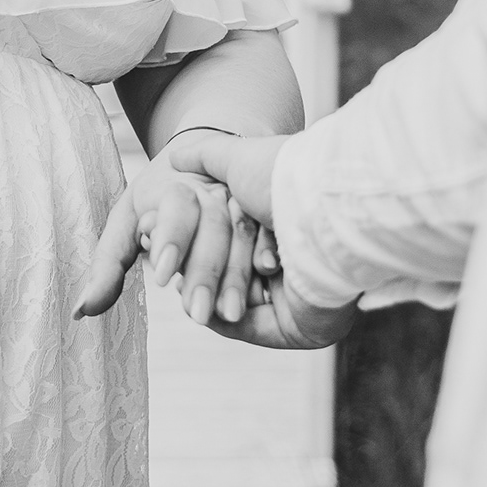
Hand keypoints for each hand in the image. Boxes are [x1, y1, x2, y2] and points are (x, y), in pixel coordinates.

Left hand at [76, 135, 274, 328]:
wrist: (203, 156)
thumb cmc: (156, 202)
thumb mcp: (125, 224)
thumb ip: (107, 266)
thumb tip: (81, 312)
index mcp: (175, 189)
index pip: (175, 211)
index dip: (171, 240)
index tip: (163, 277)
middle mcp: (211, 191)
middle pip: (212, 228)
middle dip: (206, 272)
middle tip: (199, 314)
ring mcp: (243, 199)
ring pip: (244, 232)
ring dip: (239, 274)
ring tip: (233, 314)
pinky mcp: (266, 210)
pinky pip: (271, 231)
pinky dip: (269, 253)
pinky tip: (269, 277)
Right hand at [178, 134, 354, 346]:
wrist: (318, 208)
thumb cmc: (282, 178)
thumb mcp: (238, 159)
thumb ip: (207, 157)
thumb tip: (177, 158)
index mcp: (280, 223)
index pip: (230, 242)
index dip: (197, 245)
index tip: (168, 244)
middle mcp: (292, 259)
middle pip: (232, 275)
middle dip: (200, 275)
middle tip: (171, 274)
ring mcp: (296, 294)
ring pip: (238, 304)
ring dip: (209, 296)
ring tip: (184, 288)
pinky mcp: (300, 325)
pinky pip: (252, 329)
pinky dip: (224, 321)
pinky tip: (203, 308)